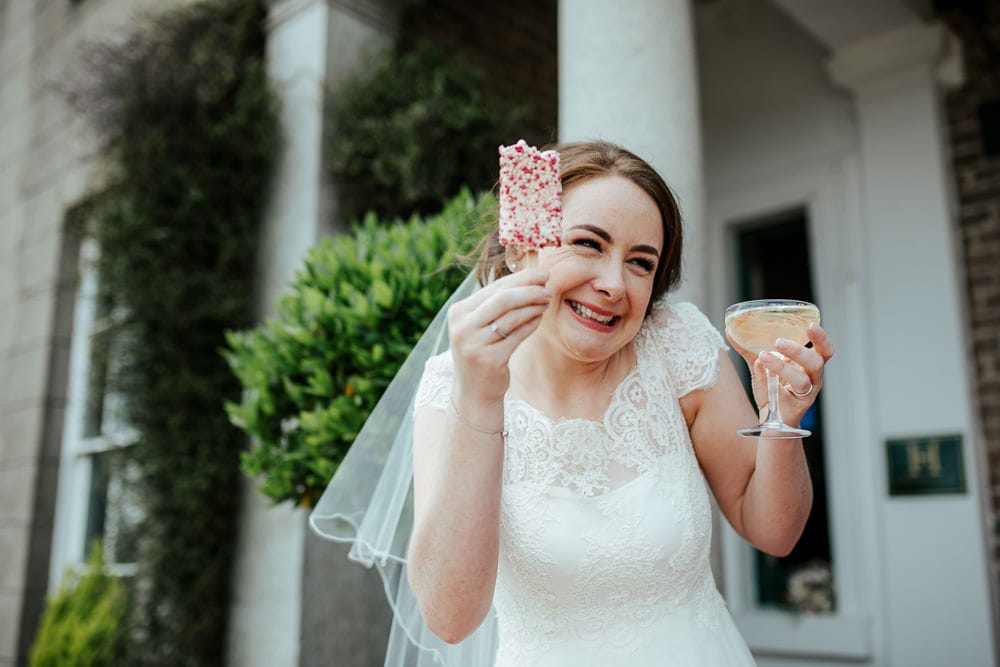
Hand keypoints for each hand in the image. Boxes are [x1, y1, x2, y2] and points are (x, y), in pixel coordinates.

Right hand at [446, 269, 550, 404]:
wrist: (474, 390)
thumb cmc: (481, 351)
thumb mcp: (479, 325)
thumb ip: (496, 303)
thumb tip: (528, 278)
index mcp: (458, 312)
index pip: (494, 288)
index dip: (521, 278)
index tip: (542, 274)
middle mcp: (462, 327)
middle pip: (503, 299)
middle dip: (530, 290)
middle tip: (548, 287)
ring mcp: (474, 344)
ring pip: (513, 316)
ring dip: (534, 306)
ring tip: (547, 301)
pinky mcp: (489, 360)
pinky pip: (517, 335)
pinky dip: (531, 324)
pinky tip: (539, 318)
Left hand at [727, 323, 834, 425]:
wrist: (772, 420)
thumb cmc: (773, 389)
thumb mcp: (762, 365)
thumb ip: (749, 349)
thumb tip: (730, 330)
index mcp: (809, 365)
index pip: (825, 350)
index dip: (821, 337)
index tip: (810, 325)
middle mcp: (812, 379)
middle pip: (816, 362)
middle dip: (799, 351)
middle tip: (778, 342)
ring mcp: (805, 395)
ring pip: (802, 380)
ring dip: (782, 367)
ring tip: (763, 357)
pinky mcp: (794, 408)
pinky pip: (783, 395)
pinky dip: (769, 382)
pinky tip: (759, 371)